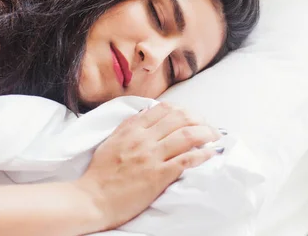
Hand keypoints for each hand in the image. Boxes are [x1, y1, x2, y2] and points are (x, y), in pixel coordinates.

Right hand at [73, 102, 221, 229]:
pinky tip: (211, 153)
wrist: (92, 199)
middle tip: (208, 127)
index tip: (192, 116)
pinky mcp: (158, 175)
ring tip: (215, 137)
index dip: (183, 110)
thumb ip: (130, 125)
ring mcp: (152, 156)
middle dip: (199, 119)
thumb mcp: (112, 140)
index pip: (164, 108)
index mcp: (132, 128)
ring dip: (206, 134)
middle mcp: (143, 138)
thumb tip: (148, 113)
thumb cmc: (100, 173)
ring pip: (187, 135)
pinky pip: (186, 160)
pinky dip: (202, 154)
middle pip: (180, 118)